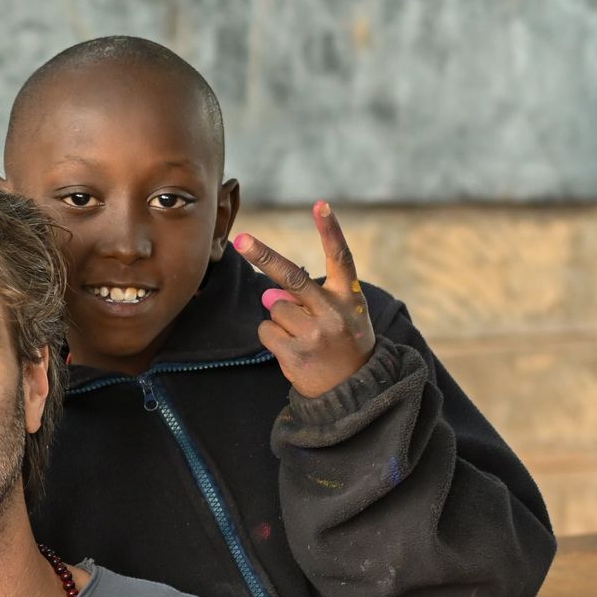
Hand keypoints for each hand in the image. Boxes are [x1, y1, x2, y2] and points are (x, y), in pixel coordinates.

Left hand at [233, 201, 376, 397]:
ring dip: (279, 317)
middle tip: (241, 239)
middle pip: (292, 277)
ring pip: (275, 307)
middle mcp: (334, 313)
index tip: (320, 204)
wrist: (355, 391)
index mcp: (349, 298)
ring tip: (302, 336)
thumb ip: (310, 298)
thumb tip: (268, 293)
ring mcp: (315, 335)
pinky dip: (273, 337)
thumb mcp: (343, 315)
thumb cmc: (345, 344)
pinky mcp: (296, 354)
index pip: (341, 258)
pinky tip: (293, 349)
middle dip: (264, 255)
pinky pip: (266, 330)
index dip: (330, 230)